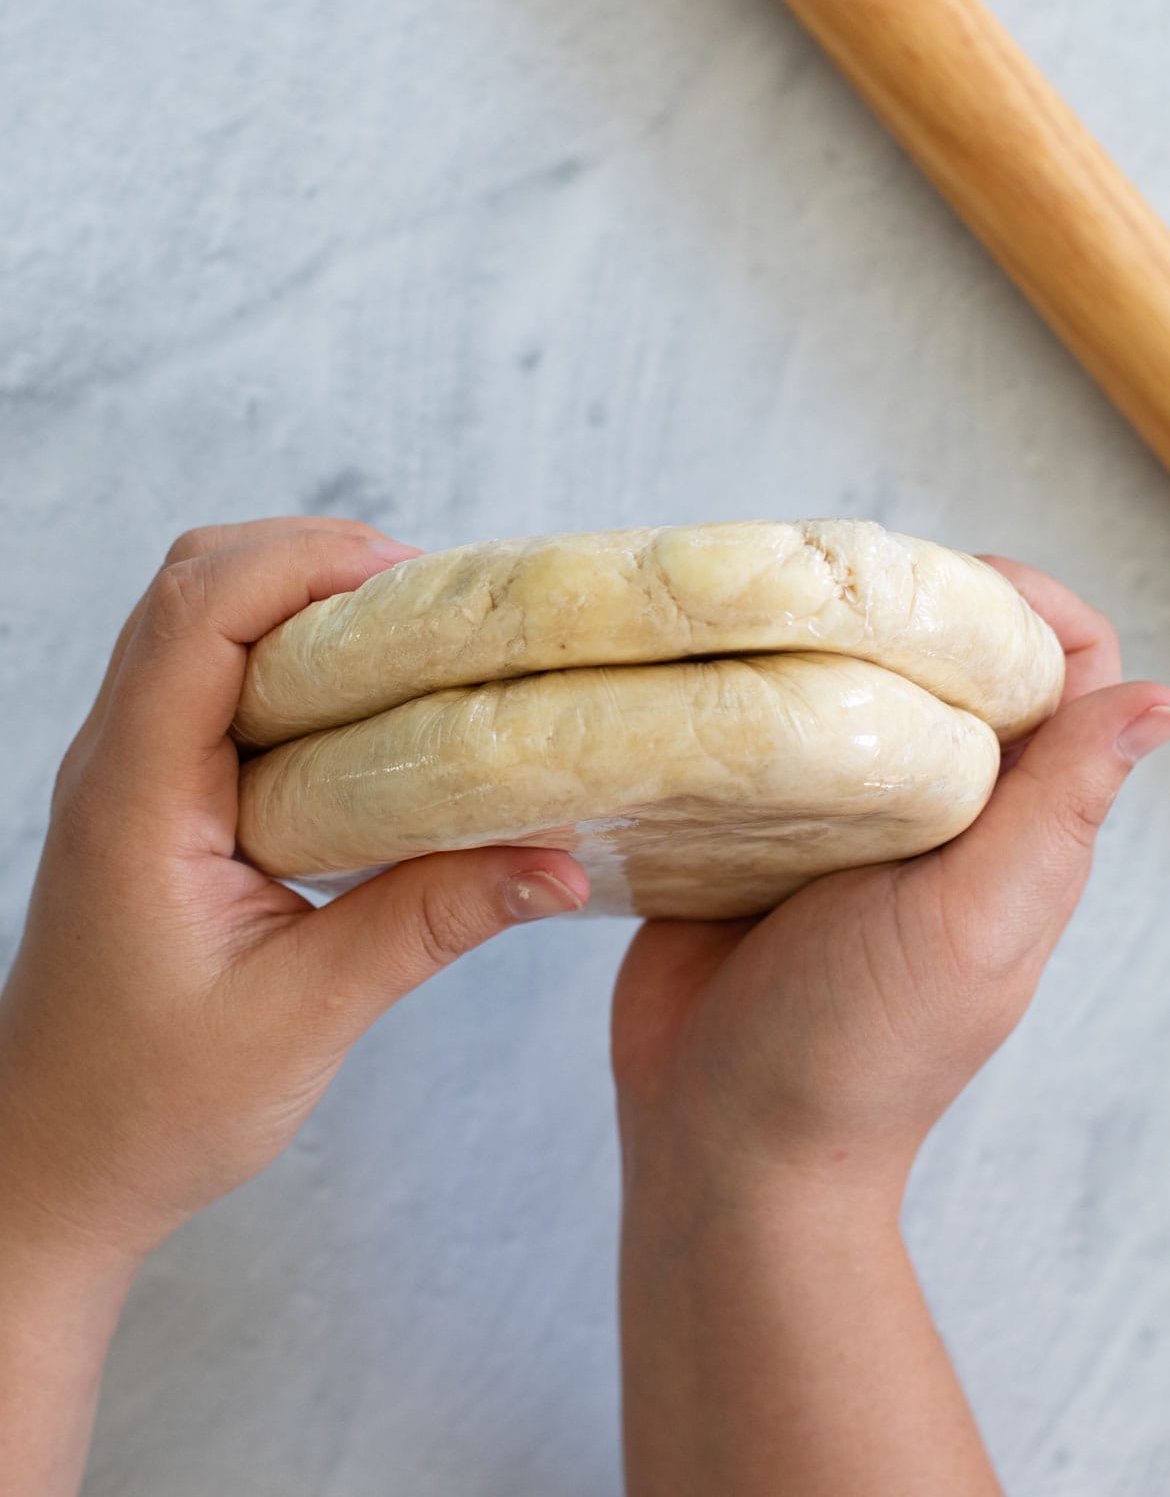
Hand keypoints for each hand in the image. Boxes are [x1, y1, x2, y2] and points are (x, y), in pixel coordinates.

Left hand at [0, 517, 589, 1271]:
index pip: (197, 613)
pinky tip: (369, 708)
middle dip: (316, 562)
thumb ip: (430, 923)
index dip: (307, 564)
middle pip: (194, 581)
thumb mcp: (305, 1017)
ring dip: (303, 603)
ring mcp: (127, 770)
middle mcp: (116, 760)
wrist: (53, 1166)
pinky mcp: (153, 793)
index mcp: (135, 797)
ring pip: (199, 620)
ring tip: (416, 645)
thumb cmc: (150, 1110)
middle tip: (434, 608)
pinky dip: (289, 657)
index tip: (420, 585)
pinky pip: (211, 677)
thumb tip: (559, 864)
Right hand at [612, 560, 1169, 1196]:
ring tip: (757, 618)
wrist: (724, 1144)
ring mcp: (838, 821)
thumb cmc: (860, 1052)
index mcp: (1014, 826)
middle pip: (950, 663)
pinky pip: (758, 740)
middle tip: (829, 590)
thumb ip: (1061, 810)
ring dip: (814, 646)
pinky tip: (702, 683)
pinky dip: (740, 703)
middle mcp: (935, 811)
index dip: (1027, 607)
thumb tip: (1169, 699)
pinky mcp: (751, 835)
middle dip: (905, 607)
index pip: (1062, 672)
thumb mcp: (976, 925)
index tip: (947, 581)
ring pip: (849, 690)